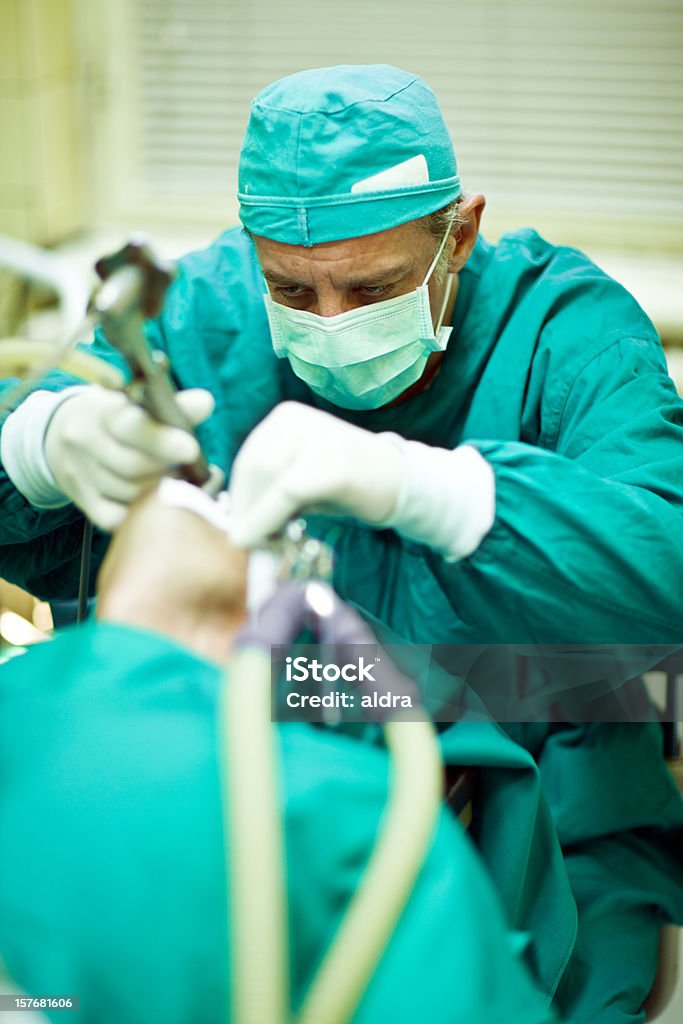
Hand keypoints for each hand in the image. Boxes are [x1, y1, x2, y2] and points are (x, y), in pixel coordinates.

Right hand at [44, 385, 213, 530]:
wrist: (61, 437)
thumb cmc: (115, 419)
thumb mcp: (137, 404)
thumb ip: (174, 405)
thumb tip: (205, 403)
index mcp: (103, 411)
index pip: (131, 427)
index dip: (162, 441)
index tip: (191, 449)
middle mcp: (85, 441)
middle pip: (132, 466)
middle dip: (166, 469)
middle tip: (186, 468)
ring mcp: (81, 473)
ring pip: (128, 493)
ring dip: (158, 490)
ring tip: (173, 480)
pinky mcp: (84, 501)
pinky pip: (116, 518)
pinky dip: (140, 512)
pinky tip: (153, 500)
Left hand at [229, 402, 403, 545]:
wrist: (400, 482)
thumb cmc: (345, 483)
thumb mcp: (299, 473)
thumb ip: (267, 485)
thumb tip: (233, 515)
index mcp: (287, 416)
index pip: (248, 458)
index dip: (240, 497)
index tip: (238, 526)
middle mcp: (300, 420)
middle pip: (254, 469)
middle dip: (247, 508)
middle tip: (250, 538)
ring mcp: (320, 439)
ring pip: (268, 482)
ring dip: (256, 517)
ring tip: (267, 538)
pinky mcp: (334, 466)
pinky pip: (287, 494)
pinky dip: (267, 520)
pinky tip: (262, 539)